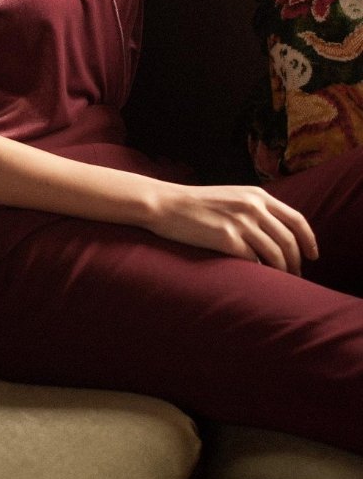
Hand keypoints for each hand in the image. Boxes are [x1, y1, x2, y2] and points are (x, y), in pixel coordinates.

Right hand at [147, 183, 318, 274]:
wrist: (165, 204)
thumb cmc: (196, 204)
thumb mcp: (232, 196)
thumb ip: (254, 208)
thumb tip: (275, 231)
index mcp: (257, 195)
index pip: (296, 219)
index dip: (309, 240)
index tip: (312, 255)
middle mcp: (253, 207)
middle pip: (289, 240)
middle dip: (296, 261)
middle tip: (296, 276)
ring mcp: (240, 222)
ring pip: (275, 253)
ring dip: (282, 271)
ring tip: (280, 282)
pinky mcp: (226, 238)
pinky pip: (253, 260)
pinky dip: (260, 272)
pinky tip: (258, 279)